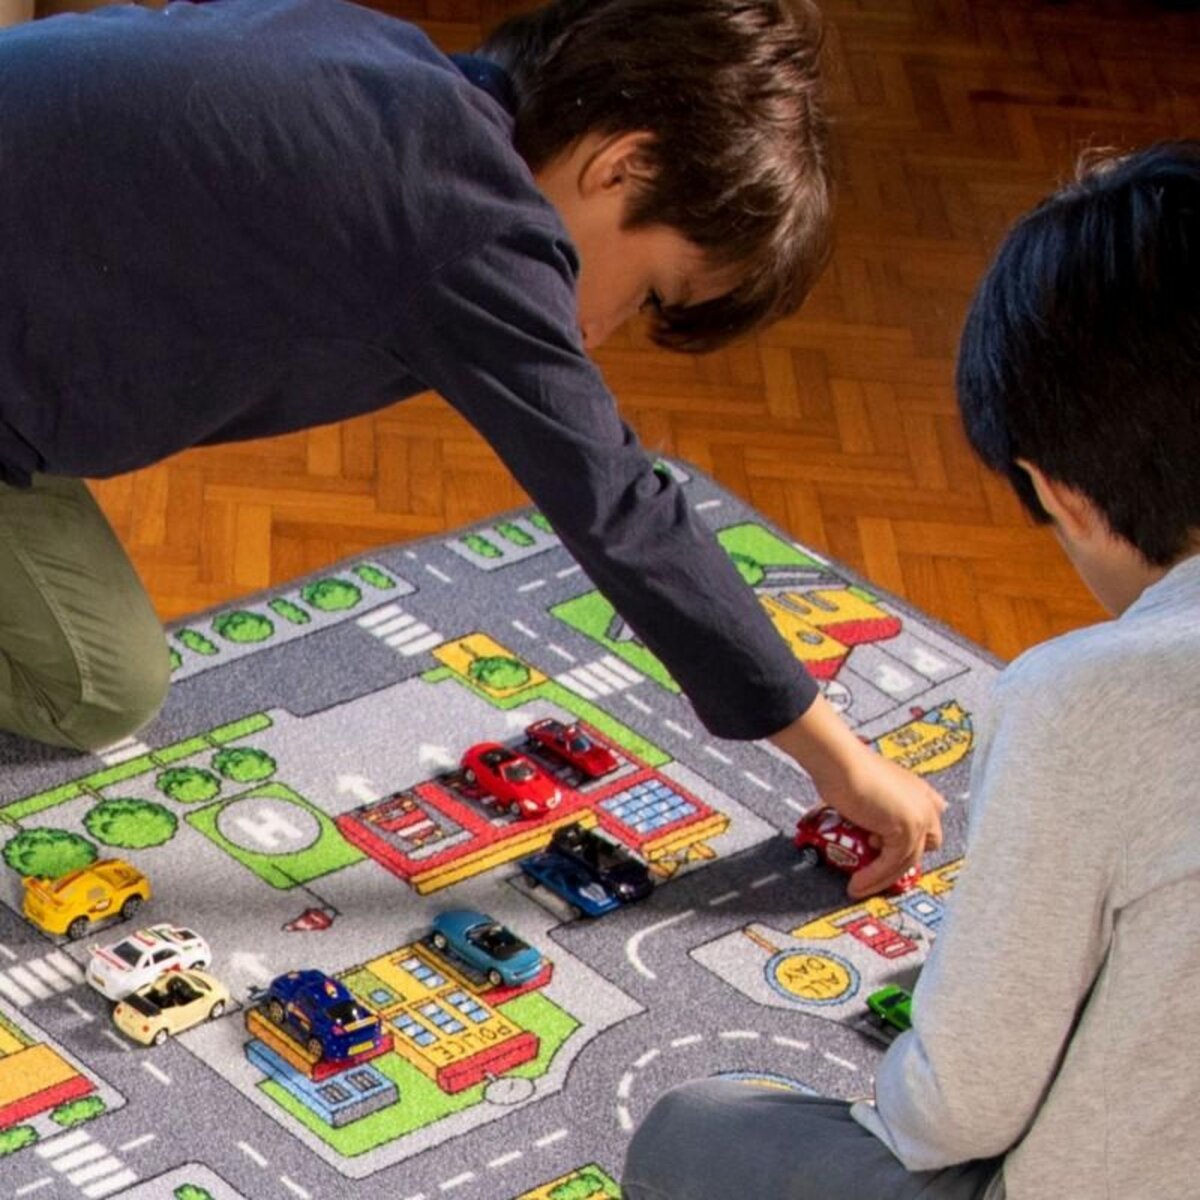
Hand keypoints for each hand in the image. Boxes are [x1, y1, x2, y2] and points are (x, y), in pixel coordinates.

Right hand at [768, 695, 945, 897]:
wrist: (840, 762)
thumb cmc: (843, 769)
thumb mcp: (865, 788)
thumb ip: (874, 808)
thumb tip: (864, 830)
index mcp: (919, 791)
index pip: (929, 826)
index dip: (911, 844)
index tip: (886, 855)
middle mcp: (926, 805)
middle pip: (923, 848)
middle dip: (901, 863)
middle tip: (875, 874)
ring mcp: (919, 818)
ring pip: (905, 861)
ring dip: (881, 879)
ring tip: (858, 886)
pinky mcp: (906, 832)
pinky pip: (891, 865)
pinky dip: (873, 877)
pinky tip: (857, 883)